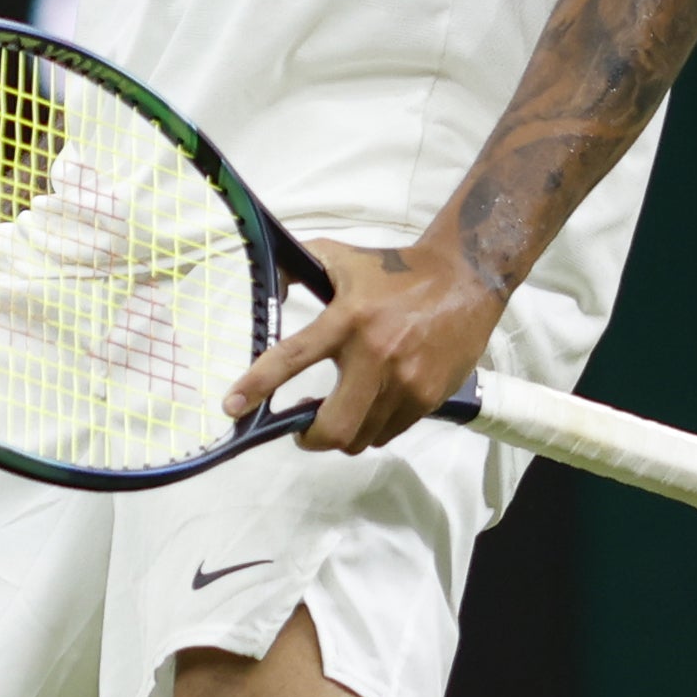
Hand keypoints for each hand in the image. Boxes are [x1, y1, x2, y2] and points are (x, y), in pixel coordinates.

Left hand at [223, 232, 503, 455]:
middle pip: (333, 426)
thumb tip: (266, 290)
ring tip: (340, 411)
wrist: (465, 278)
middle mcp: (376, 354)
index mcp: (347, 318)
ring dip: (343, 433)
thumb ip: (297, 267)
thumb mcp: (341, 258)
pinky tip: (372, 405)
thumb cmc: (395, 271)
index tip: (232, 406)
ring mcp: (405, 381)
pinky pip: (388, 433)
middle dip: (309, 438)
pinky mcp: (428, 396)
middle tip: (301, 429)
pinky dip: (372, 428)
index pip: (292, 357)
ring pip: (361, 437)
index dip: (257, 385)